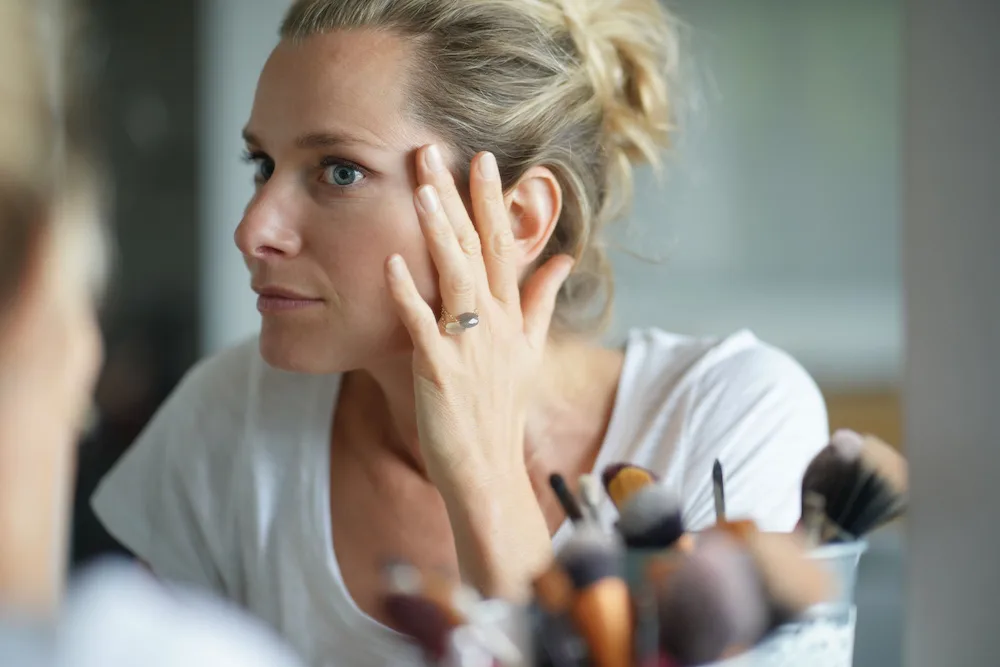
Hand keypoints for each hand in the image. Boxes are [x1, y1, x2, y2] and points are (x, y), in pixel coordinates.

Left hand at [384, 144, 572, 597]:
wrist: (489, 469)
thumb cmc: (502, 410)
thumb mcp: (529, 351)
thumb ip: (541, 302)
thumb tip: (562, 260)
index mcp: (512, 315)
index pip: (503, 246)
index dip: (493, 201)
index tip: (483, 160)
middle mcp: (494, 323)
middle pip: (477, 249)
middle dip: (460, 197)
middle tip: (438, 150)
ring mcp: (468, 345)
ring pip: (454, 276)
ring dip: (439, 230)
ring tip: (422, 187)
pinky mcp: (439, 370)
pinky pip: (421, 325)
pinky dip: (407, 294)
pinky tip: (391, 262)